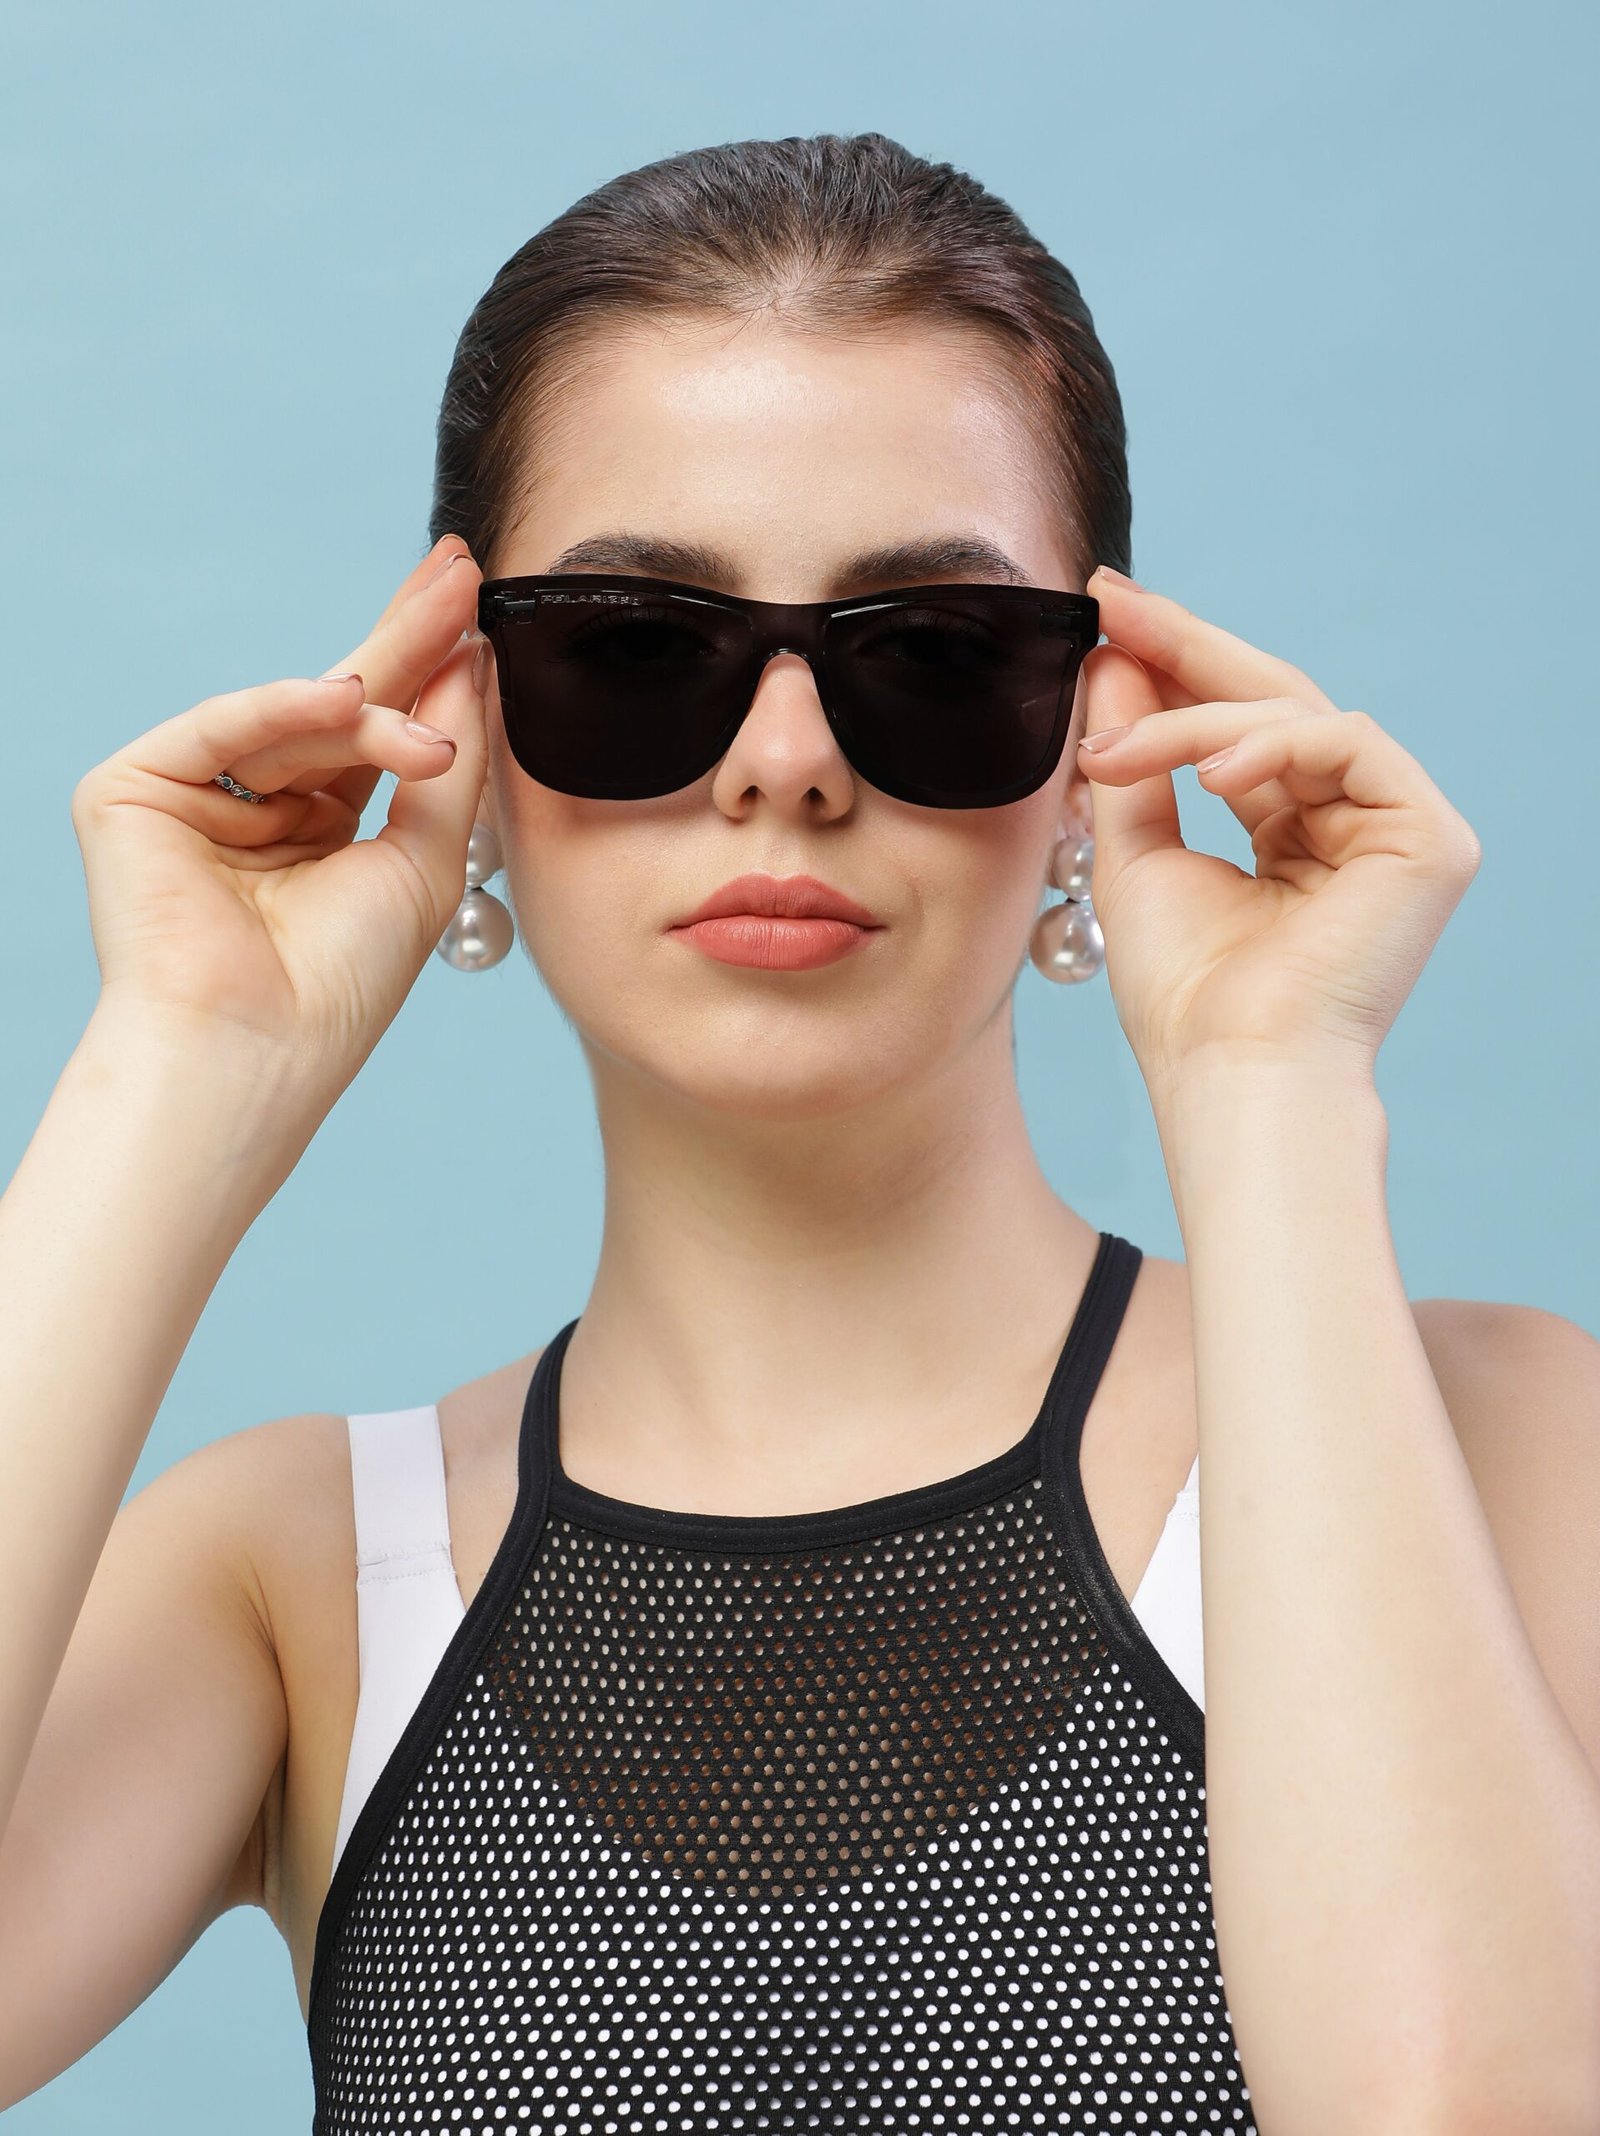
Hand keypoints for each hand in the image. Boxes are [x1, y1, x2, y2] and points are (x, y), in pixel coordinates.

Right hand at [70, 534, 488, 1101]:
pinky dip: (286, 710)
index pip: (380, 727)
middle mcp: (257, 803)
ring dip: (374, 714)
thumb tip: (472, 659)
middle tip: (461, 569)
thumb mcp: (422, 860)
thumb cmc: (338, 984)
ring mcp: (193, 794)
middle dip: (406, 634)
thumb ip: (445, 758)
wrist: (258, 1050)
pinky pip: (224, 725)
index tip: (475, 594)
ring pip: (297, 718)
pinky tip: (350, 700)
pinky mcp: (134, 791)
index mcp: (320, 826)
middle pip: (340, 700)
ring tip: (432, 741)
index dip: (429, 662)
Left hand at [1074, 568, 1481, 1105]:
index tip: (1103, 609)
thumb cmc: (1184, 994)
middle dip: (1183, 646)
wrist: (1232, 1069)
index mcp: (1291, 835)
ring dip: (1195, 721)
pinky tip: (1209, 771)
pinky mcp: (1428, 838)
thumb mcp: (1134, 853)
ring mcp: (1395, 828)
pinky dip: (1270, 745)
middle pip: (1271, 702)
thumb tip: (1113, 657)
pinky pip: (1346, 743)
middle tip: (1111, 598)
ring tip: (1117, 749)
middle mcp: (1349, 824)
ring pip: (1294, 717)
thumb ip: (1133, 758)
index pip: (1235, 726)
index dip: (1171, 662)